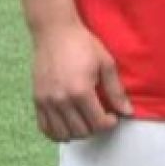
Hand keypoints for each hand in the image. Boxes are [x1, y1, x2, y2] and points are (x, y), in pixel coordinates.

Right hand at [29, 20, 132, 141]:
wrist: (54, 31)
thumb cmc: (82, 44)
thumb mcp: (105, 64)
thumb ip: (116, 91)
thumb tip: (127, 112)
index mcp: (81, 91)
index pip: (98, 123)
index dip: (109, 123)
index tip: (112, 115)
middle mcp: (62, 100)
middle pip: (82, 131)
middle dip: (95, 127)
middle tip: (99, 116)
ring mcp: (47, 101)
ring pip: (63, 134)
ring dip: (77, 132)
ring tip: (84, 120)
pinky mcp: (37, 99)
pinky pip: (45, 128)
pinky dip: (57, 133)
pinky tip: (67, 124)